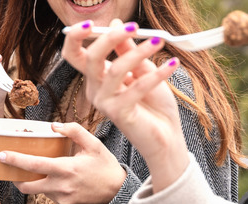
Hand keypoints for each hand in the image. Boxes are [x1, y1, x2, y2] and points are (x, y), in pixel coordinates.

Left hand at [0, 122, 125, 203]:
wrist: (117, 195)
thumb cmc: (105, 167)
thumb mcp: (94, 145)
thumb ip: (74, 131)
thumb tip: (54, 126)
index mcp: (66, 169)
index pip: (33, 165)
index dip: (15, 160)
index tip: (2, 155)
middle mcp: (60, 186)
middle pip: (26, 185)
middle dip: (15, 177)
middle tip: (11, 168)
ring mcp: (61, 199)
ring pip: (38, 191)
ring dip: (34, 181)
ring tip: (39, 171)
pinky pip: (49, 196)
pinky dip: (49, 187)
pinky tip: (59, 181)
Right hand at [62, 20, 189, 192]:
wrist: (167, 137)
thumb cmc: (154, 106)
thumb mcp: (143, 70)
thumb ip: (129, 50)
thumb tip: (117, 24)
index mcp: (97, 78)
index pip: (75, 54)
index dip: (76, 36)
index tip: (91, 22)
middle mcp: (96, 91)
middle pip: (91, 58)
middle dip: (110, 38)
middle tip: (133, 27)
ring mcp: (105, 104)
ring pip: (115, 69)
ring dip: (139, 52)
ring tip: (160, 43)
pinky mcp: (119, 114)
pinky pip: (137, 87)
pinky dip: (157, 73)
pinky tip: (172, 65)